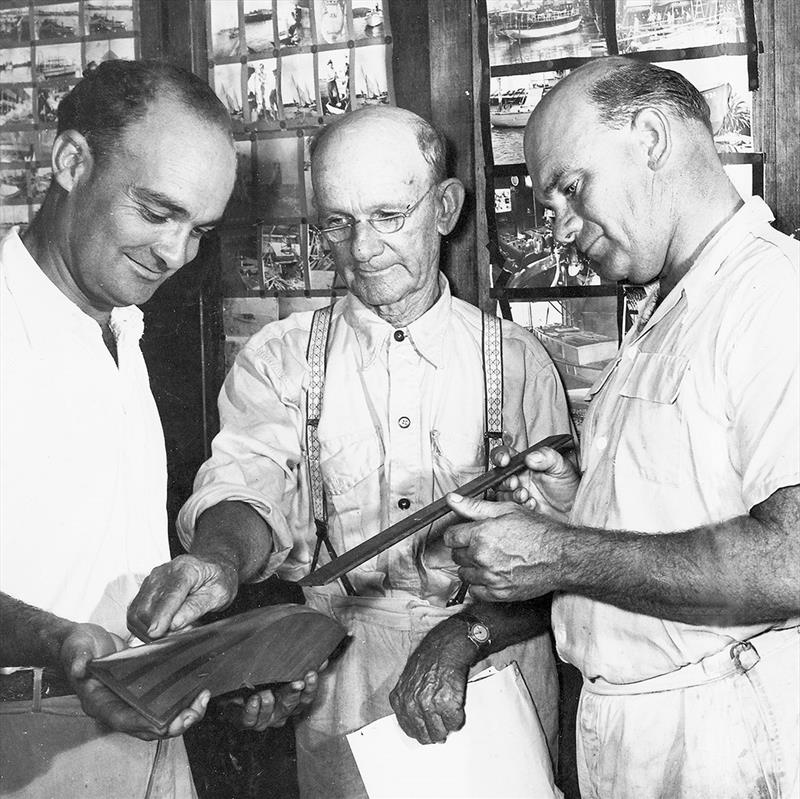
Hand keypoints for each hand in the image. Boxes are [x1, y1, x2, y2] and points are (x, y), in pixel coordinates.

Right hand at [61, 623, 209, 739]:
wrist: (83, 642)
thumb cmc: (77, 646)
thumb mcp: (76, 646)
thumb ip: (78, 656)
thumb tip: (80, 667)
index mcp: (99, 702)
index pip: (122, 720)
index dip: (143, 724)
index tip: (164, 723)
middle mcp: (116, 707)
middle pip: (146, 727)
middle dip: (171, 725)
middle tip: (193, 713)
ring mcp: (130, 701)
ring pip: (159, 719)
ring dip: (182, 715)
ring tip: (201, 701)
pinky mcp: (142, 692)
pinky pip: (163, 704)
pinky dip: (181, 701)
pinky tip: (197, 690)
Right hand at [127, 554, 237, 641]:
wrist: (214, 565)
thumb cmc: (219, 578)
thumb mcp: (219, 594)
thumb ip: (196, 608)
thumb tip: (174, 624)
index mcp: (186, 569)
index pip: (169, 595)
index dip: (161, 616)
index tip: (157, 633)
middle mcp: (164, 572)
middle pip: (147, 606)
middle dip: (158, 628)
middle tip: (182, 633)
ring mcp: (152, 580)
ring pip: (137, 612)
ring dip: (150, 629)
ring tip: (175, 629)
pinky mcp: (146, 589)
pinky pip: (135, 612)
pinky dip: (144, 626)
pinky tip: (163, 627)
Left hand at [214, 669, 321, 731]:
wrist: (231, 690)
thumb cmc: (260, 678)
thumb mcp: (279, 670)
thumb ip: (299, 665)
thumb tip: (322, 659)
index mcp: (291, 701)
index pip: (306, 698)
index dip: (310, 687)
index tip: (311, 673)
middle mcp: (280, 713)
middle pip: (291, 706)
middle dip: (294, 693)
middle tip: (297, 682)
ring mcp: (264, 720)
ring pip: (272, 715)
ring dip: (269, 702)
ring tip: (266, 691)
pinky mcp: (246, 721)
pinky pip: (251, 720)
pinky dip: (253, 710)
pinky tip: (254, 700)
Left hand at [389, 619, 473, 744]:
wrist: (445, 647)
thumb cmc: (429, 661)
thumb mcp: (408, 680)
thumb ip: (408, 701)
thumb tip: (418, 724)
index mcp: (400, 699)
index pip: (409, 729)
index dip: (422, 730)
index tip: (428, 729)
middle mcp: (412, 704)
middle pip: (425, 736)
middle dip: (435, 732)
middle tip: (442, 725)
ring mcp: (429, 705)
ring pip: (440, 733)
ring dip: (447, 727)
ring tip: (450, 712)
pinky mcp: (447, 704)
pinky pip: (455, 723)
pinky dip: (458, 718)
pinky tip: (457, 704)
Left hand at [444, 494, 564, 601]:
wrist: (561, 556)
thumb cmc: (538, 531)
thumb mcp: (507, 510)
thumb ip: (474, 506)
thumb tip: (452, 499)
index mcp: (481, 534)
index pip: (450, 537)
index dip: (457, 534)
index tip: (463, 535)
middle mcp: (482, 557)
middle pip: (456, 556)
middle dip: (465, 549)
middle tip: (481, 544)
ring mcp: (490, 577)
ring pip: (463, 574)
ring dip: (471, 567)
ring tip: (488, 559)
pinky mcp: (499, 594)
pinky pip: (475, 591)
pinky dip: (480, 584)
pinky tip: (492, 574)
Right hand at [491, 444, 579, 520]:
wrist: (575, 509)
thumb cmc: (569, 486)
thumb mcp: (562, 466)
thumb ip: (547, 457)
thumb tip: (530, 457)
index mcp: (526, 464)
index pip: (506, 455)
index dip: (500, 456)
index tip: (505, 460)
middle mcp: (519, 477)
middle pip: (499, 476)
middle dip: (505, 480)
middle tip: (515, 483)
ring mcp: (519, 492)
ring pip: (502, 493)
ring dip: (512, 494)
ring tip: (526, 495)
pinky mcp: (520, 508)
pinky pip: (511, 507)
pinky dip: (520, 506)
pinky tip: (532, 504)